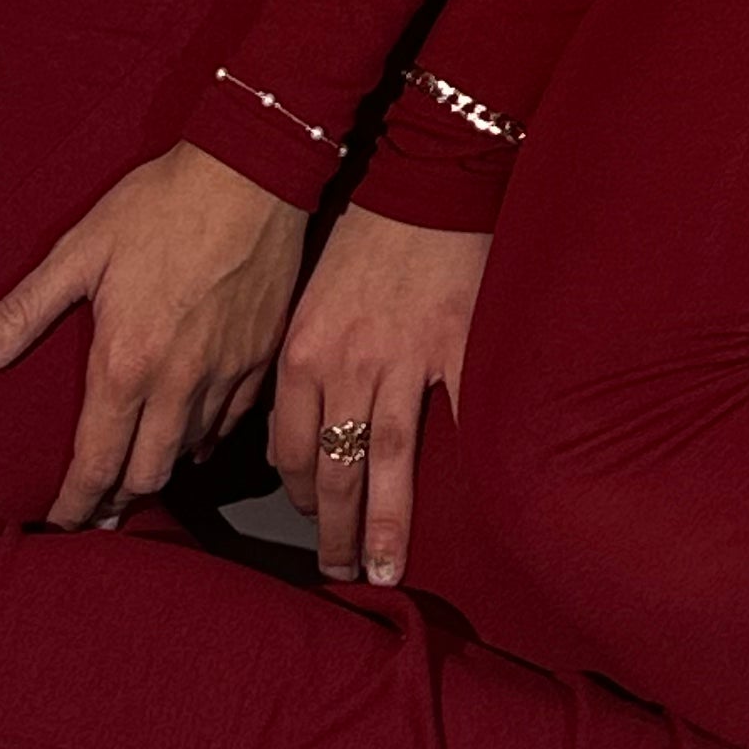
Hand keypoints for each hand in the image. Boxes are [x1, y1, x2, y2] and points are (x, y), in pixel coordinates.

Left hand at [0, 140, 306, 525]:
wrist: (255, 168)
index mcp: (126, 364)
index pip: (95, 465)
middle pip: (145, 476)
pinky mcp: (262, 354)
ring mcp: (226, 372)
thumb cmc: (162, 203)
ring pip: (188, 453)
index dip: (75, 505)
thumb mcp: (81, 249)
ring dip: (158, 470)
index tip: (59, 523)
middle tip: (97, 511)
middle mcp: (177, 383)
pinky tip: (190, 434)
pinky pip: (231, 422)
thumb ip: (22, 312)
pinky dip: (203, 438)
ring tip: (137, 476)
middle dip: (116, 500)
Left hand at [273, 204, 490, 584]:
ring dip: (384, 524)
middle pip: (335, 470)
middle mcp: (346, 365)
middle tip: (343, 573)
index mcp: (302, 353)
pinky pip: (455, 419)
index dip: (298, 491)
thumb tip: (292, 428)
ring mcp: (403, 360)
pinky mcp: (456, 345)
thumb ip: (299, 361)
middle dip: (337, 531)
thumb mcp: (304, 292)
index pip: (288, 449)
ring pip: (388, 463)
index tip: (309, 516)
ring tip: (386, 569)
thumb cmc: (360, 226)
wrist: (422, 174)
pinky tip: (460, 504)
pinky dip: (457, 466)